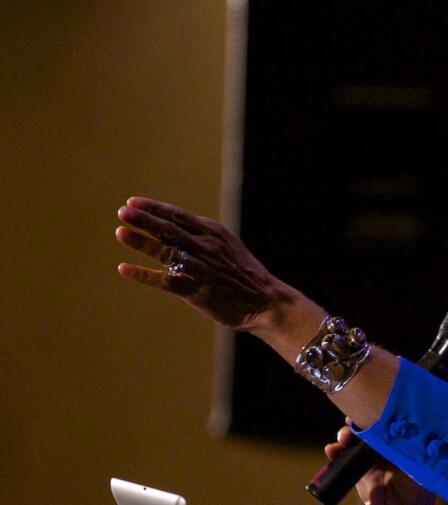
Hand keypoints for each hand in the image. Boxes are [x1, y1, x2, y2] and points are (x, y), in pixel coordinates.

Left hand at [114, 196, 297, 331]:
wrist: (268, 302)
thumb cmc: (246, 275)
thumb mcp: (229, 246)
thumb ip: (204, 236)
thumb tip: (175, 224)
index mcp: (214, 234)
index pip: (179, 216)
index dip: (154, 208)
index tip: (133, 202)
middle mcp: (207, 248)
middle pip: (170, 230)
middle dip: (145, 220)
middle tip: (123, 212)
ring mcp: (202, 269)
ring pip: (167, 252)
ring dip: (142, 242)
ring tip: (121, 232)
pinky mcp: (198, 292)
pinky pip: (166, 281)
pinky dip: (144, 275)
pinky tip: (124, 269)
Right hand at [325, 421, 436, 504]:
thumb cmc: (419, 488)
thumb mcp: (418, 465)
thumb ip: (409, 449)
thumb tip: (401, 433)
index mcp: (401, 439)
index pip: (386, 418)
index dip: (376, 411)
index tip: (370, 406)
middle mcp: (384, 444)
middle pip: (366, 425)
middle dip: (358, 421)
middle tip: (353, 422)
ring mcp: (368, 456)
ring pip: (352, 438)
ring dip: (344, 434)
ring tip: (343, 439)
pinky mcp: (356, 469)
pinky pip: (342, 457)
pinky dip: (335, 451)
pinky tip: (332, 451)